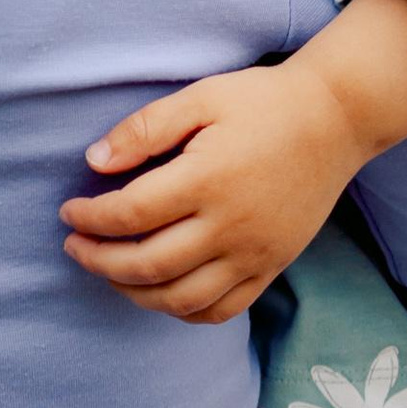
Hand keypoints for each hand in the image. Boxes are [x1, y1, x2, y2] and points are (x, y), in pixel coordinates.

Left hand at [59, 55, 367, 324]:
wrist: (338, 119)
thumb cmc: (264, 102)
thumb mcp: (201, 97)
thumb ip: (144, 130)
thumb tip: (93, 162)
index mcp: (207, 179)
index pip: (129, 215)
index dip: (90, 218)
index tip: (68, 212)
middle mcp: (230, 225)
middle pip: (148, 264)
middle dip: (99, 261)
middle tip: (74, 246)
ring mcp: (254, 253)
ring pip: (180, 298)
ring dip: (133, 292)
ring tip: (109, 271)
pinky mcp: (272, 266)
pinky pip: (220, 310)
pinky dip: (181, 310)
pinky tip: (158, 292)